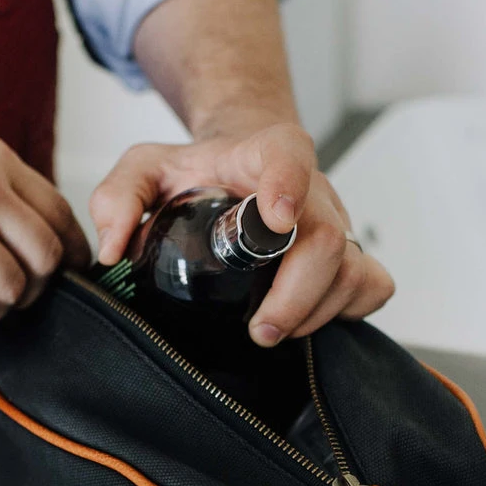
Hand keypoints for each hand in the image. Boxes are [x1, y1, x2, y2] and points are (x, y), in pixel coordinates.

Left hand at [89, 122, 393, 345]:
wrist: (239, 168)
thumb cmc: (197, 171)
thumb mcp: (145, 168)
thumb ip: (118, 196)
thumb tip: (114, 249)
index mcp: (263, 154)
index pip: (288, 155)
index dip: (288, 184)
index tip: (274, 220)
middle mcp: (310, 189)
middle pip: (326, 238)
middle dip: (297, 293)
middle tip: (260, 330)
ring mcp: (335, 223)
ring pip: (351, 269)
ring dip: (315, 313)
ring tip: (272, 331)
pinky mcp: (348, 254)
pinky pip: (371, 286)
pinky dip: (347, 312)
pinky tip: (306, 321)